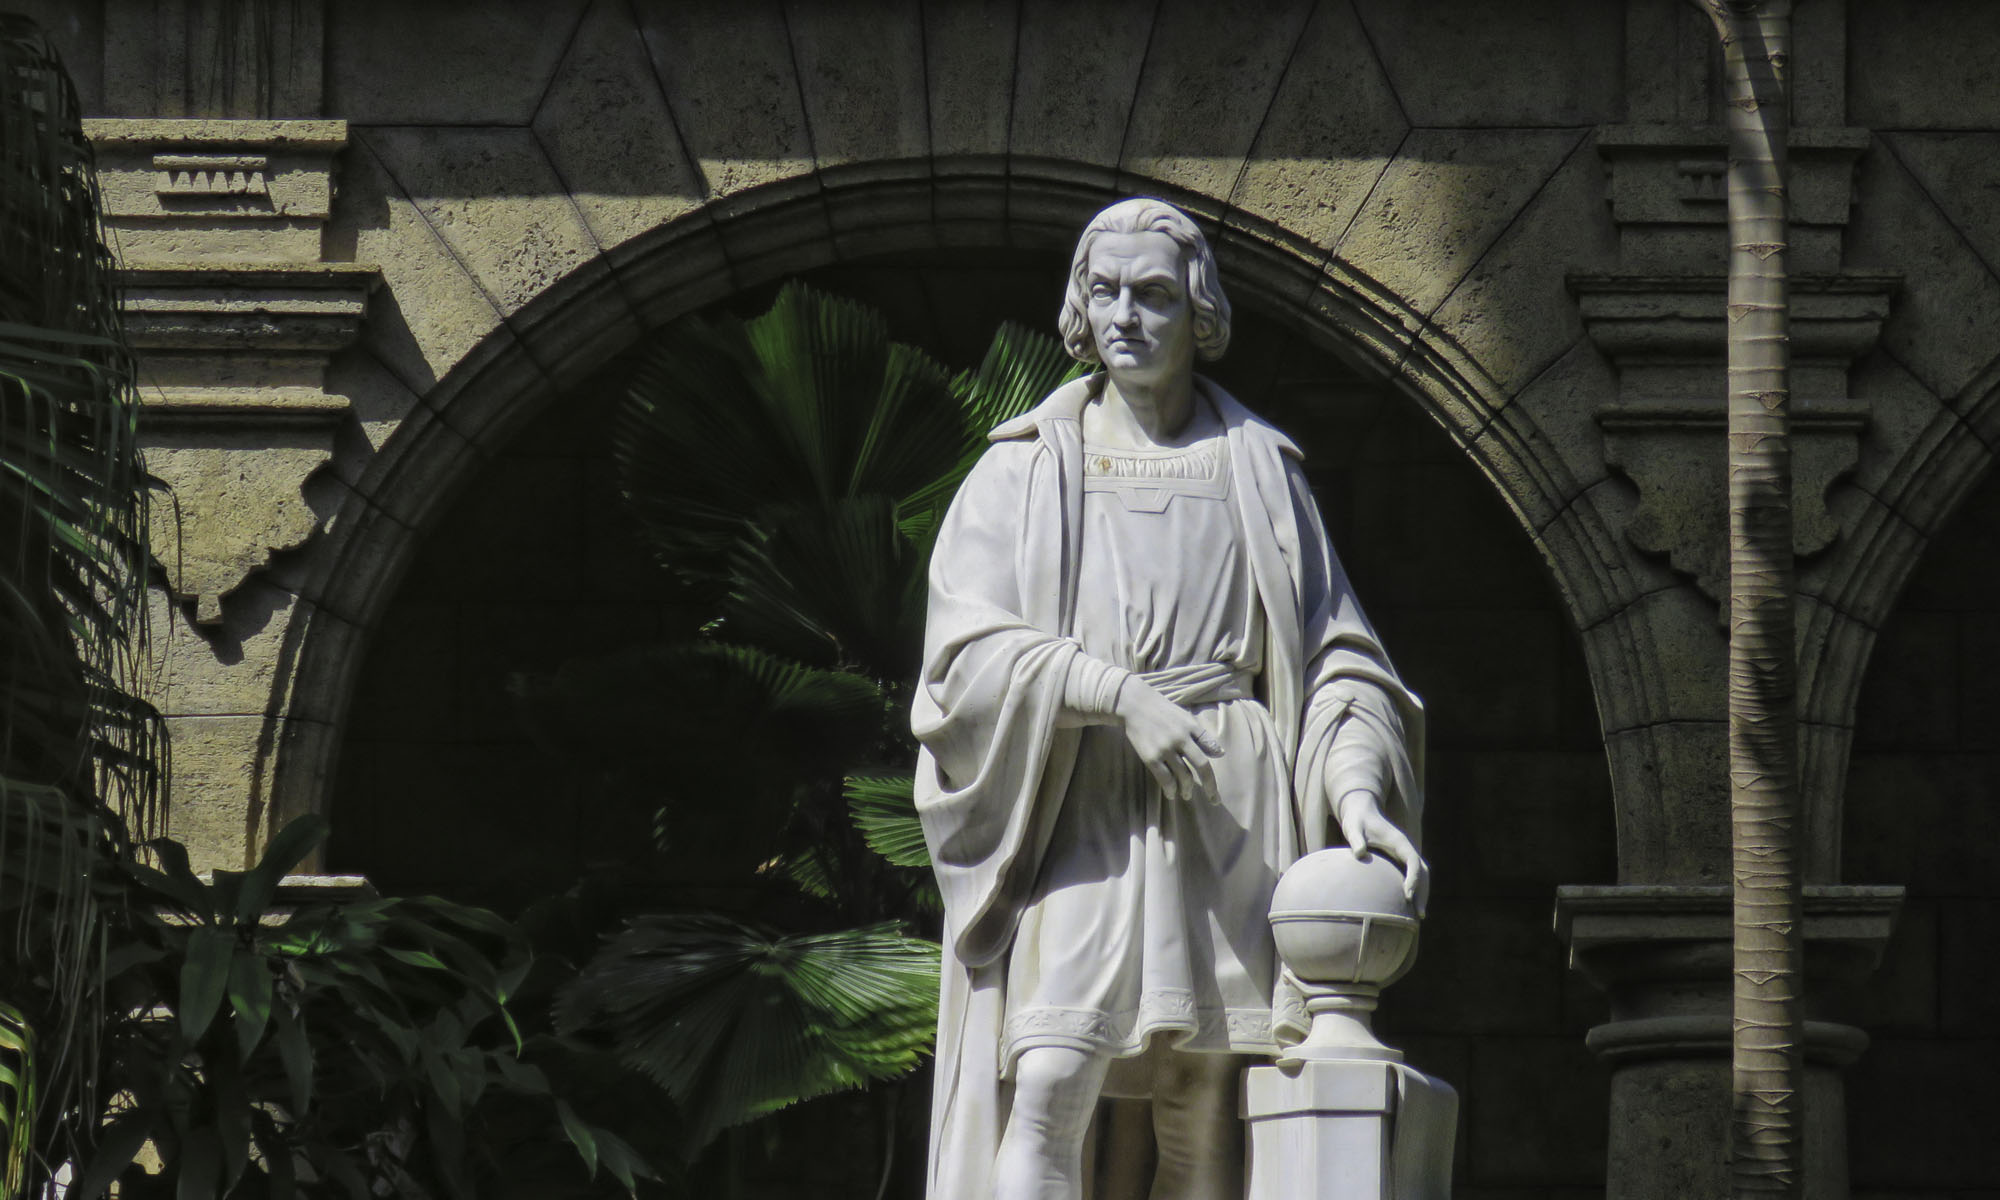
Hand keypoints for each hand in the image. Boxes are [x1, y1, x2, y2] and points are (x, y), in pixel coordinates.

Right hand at [1113, 678, 1223, 802]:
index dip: (1216, 764)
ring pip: (1183, 775)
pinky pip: (1165, 778)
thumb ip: (1202, 736)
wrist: (1134, 705)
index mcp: (1191, 727)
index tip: (1218, 784)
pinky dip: (1170, 789)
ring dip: (1187, 789)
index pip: (1210, 749)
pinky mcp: (1150, 757)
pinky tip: (1171, 794)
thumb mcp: (1185, 718)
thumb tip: (1220, 753)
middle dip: (1210, 786)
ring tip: (1186, 795)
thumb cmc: (1163, 712)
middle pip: (1201, 766)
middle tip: (1213, 799)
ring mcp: (1165, 748)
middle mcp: (1181, 738)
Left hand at [1335, 790, 1429, 916]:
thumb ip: (1356, 839)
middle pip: (1423, 871)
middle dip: (1424, 892)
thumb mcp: (1352, 827)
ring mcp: (1404, 854)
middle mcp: (1405, 848)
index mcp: (1399, 841)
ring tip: (1418, 916)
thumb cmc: (1356, 820)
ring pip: (1421, 875)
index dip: (1413, 877)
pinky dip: (1415, 889)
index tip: (1408, 894)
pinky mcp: (1399, 859)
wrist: (1361, 811)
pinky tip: (1408, 906)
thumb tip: (1359, 854)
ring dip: (1423, 893)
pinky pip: (1412, 875)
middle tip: (1420, 914)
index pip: (1413, 860)